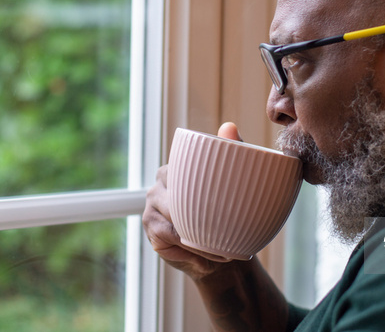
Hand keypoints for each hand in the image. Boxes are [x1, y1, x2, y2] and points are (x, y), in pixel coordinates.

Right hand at [142, 122, 241, 279]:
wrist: (220, 253)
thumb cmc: (226, 214)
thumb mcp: (232, 182)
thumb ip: (230, 152)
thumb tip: (229, 127)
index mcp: (176, 168)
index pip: (184, 171)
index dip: (208, 192)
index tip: (232, 206)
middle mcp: (159, 185)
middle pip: (177, 198)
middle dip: (205, 219)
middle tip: (232, 232)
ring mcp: (151, 208)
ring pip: (175, 220)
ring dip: (200, 238)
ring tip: (223, 250)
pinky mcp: (151, 231)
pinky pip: (171, 239)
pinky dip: (191, 250)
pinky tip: (205, 257)